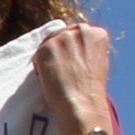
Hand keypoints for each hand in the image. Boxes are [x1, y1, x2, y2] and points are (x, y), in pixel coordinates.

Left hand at [38, 20, 116, 134]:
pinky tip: (48, 79)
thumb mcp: (97, 61)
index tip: (72, 61)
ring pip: (49, 43)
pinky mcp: (46, 48)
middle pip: (62, 34)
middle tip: (61, 69)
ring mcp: (62, 38)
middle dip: (59, 50)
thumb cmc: (91, 90)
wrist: (83, 103)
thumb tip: (72, 48)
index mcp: (97, 33)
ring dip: (49, 58)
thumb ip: (87, 49)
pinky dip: (39, 67)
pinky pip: (37, 55)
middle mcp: (81, 30)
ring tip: (57, 76)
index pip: (78, 33)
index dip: (72, 48)